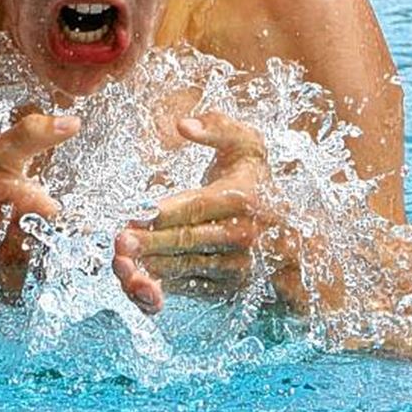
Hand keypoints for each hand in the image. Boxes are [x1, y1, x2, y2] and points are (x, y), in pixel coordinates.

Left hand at [112, 112, 272, 313]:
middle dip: (150, 243)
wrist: (292, 235)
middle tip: (120, 242)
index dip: (164, 211)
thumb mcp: (246, 145)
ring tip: (120, 264)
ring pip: (185, 267)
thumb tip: (183, 124)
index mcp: (242, 198)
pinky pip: (190, 287)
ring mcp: (236, 264)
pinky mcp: (228, 286)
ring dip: (150, 267)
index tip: (135, 213)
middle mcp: (241, 234)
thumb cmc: (256, 182)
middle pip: (187, 240)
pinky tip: (138, 279)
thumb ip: (218, 128)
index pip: (196, 206)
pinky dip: (163, 286)